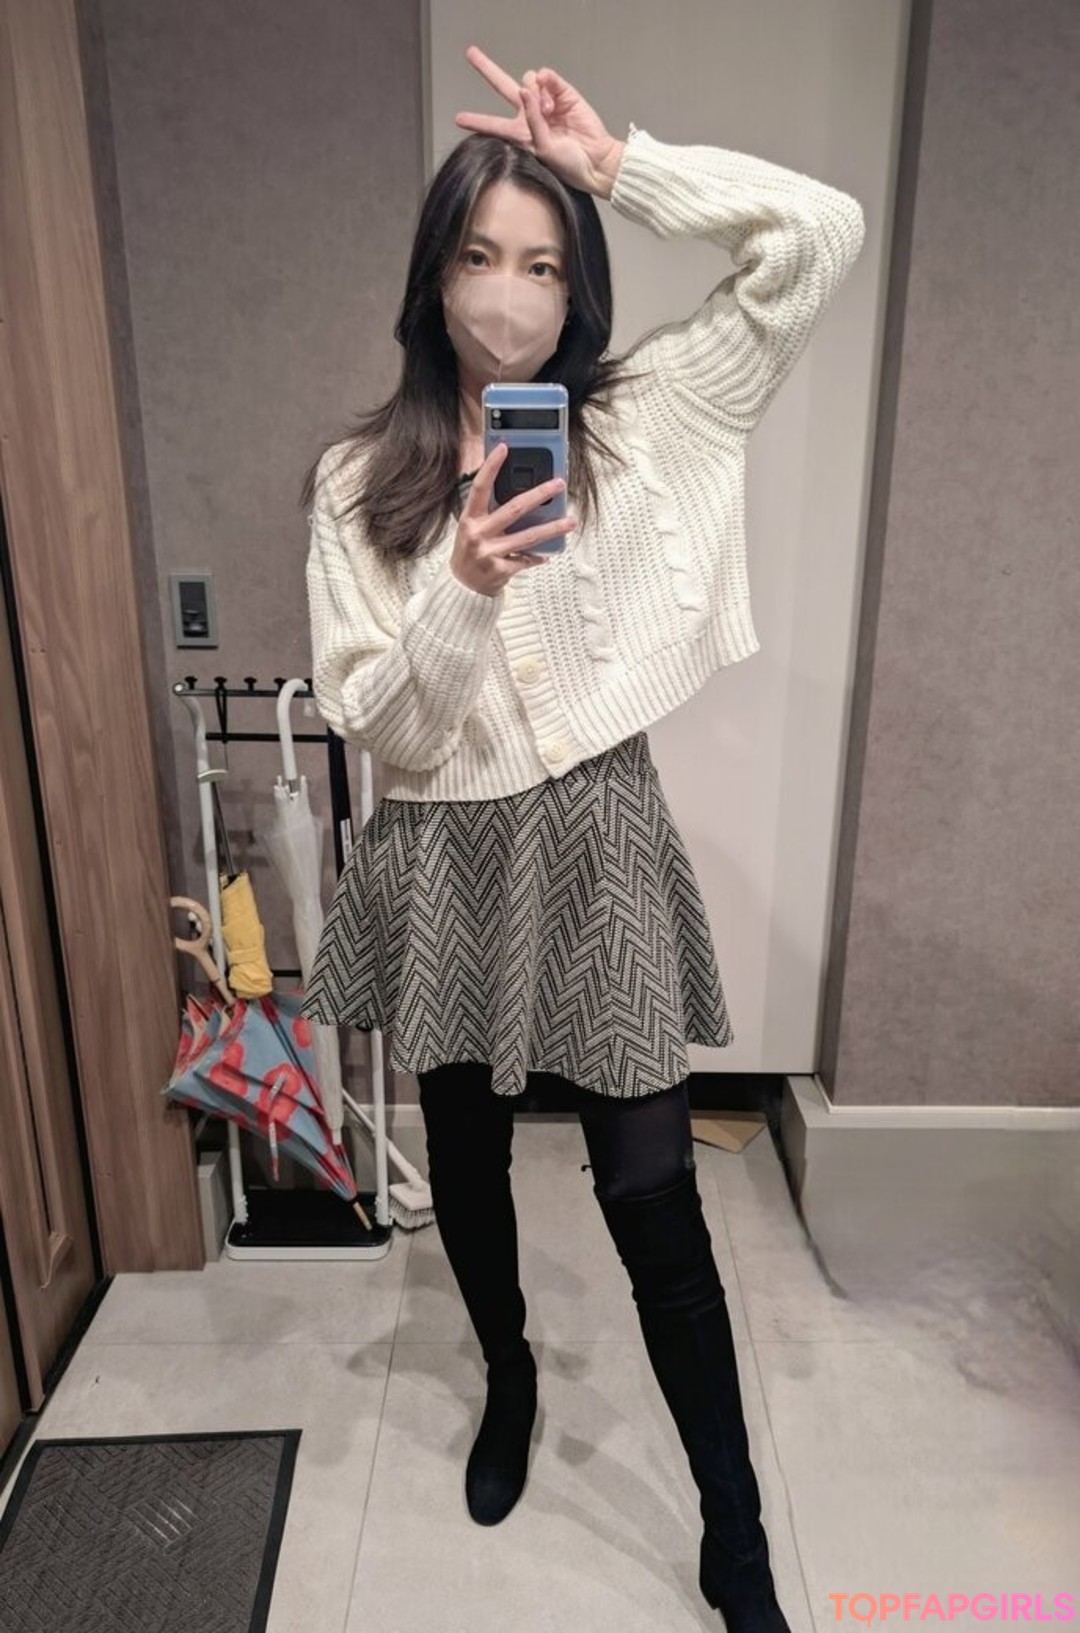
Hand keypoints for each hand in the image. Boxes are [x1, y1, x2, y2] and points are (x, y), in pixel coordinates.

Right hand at [450, 441, 576, 596]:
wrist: (462, 587)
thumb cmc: (470, 552)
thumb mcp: (472, 528)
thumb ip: (489, 512)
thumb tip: (521, 495)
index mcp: (470, 518)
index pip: (480, 487)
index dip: (491, 466)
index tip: (504, 448)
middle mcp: (478, 533)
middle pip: (514, 509)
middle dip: (540, 494)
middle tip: (559, 484)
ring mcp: (489, 553)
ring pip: (528, 536)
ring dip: (553, 528)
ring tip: (570, 521)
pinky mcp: (500, 570)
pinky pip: (526, 560)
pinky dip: (537, 557)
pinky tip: (547, 554)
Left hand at [455, 46, 625, 198]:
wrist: (595, 161)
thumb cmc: (568, 164)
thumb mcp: (542, 148)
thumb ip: (531, 119)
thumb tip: (526, 88)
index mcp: (520, 134)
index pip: (493, 124)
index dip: (476, 120)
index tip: (459, 118)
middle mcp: (530, 114)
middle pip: (503, 86)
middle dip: (487, 69)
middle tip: (471, 53)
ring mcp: (546, 101)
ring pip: (528, 79)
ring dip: (534, 92)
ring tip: (548, 111)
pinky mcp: (563, 92)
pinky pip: (548, 77)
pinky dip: (547, 82)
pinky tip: (551, 100)